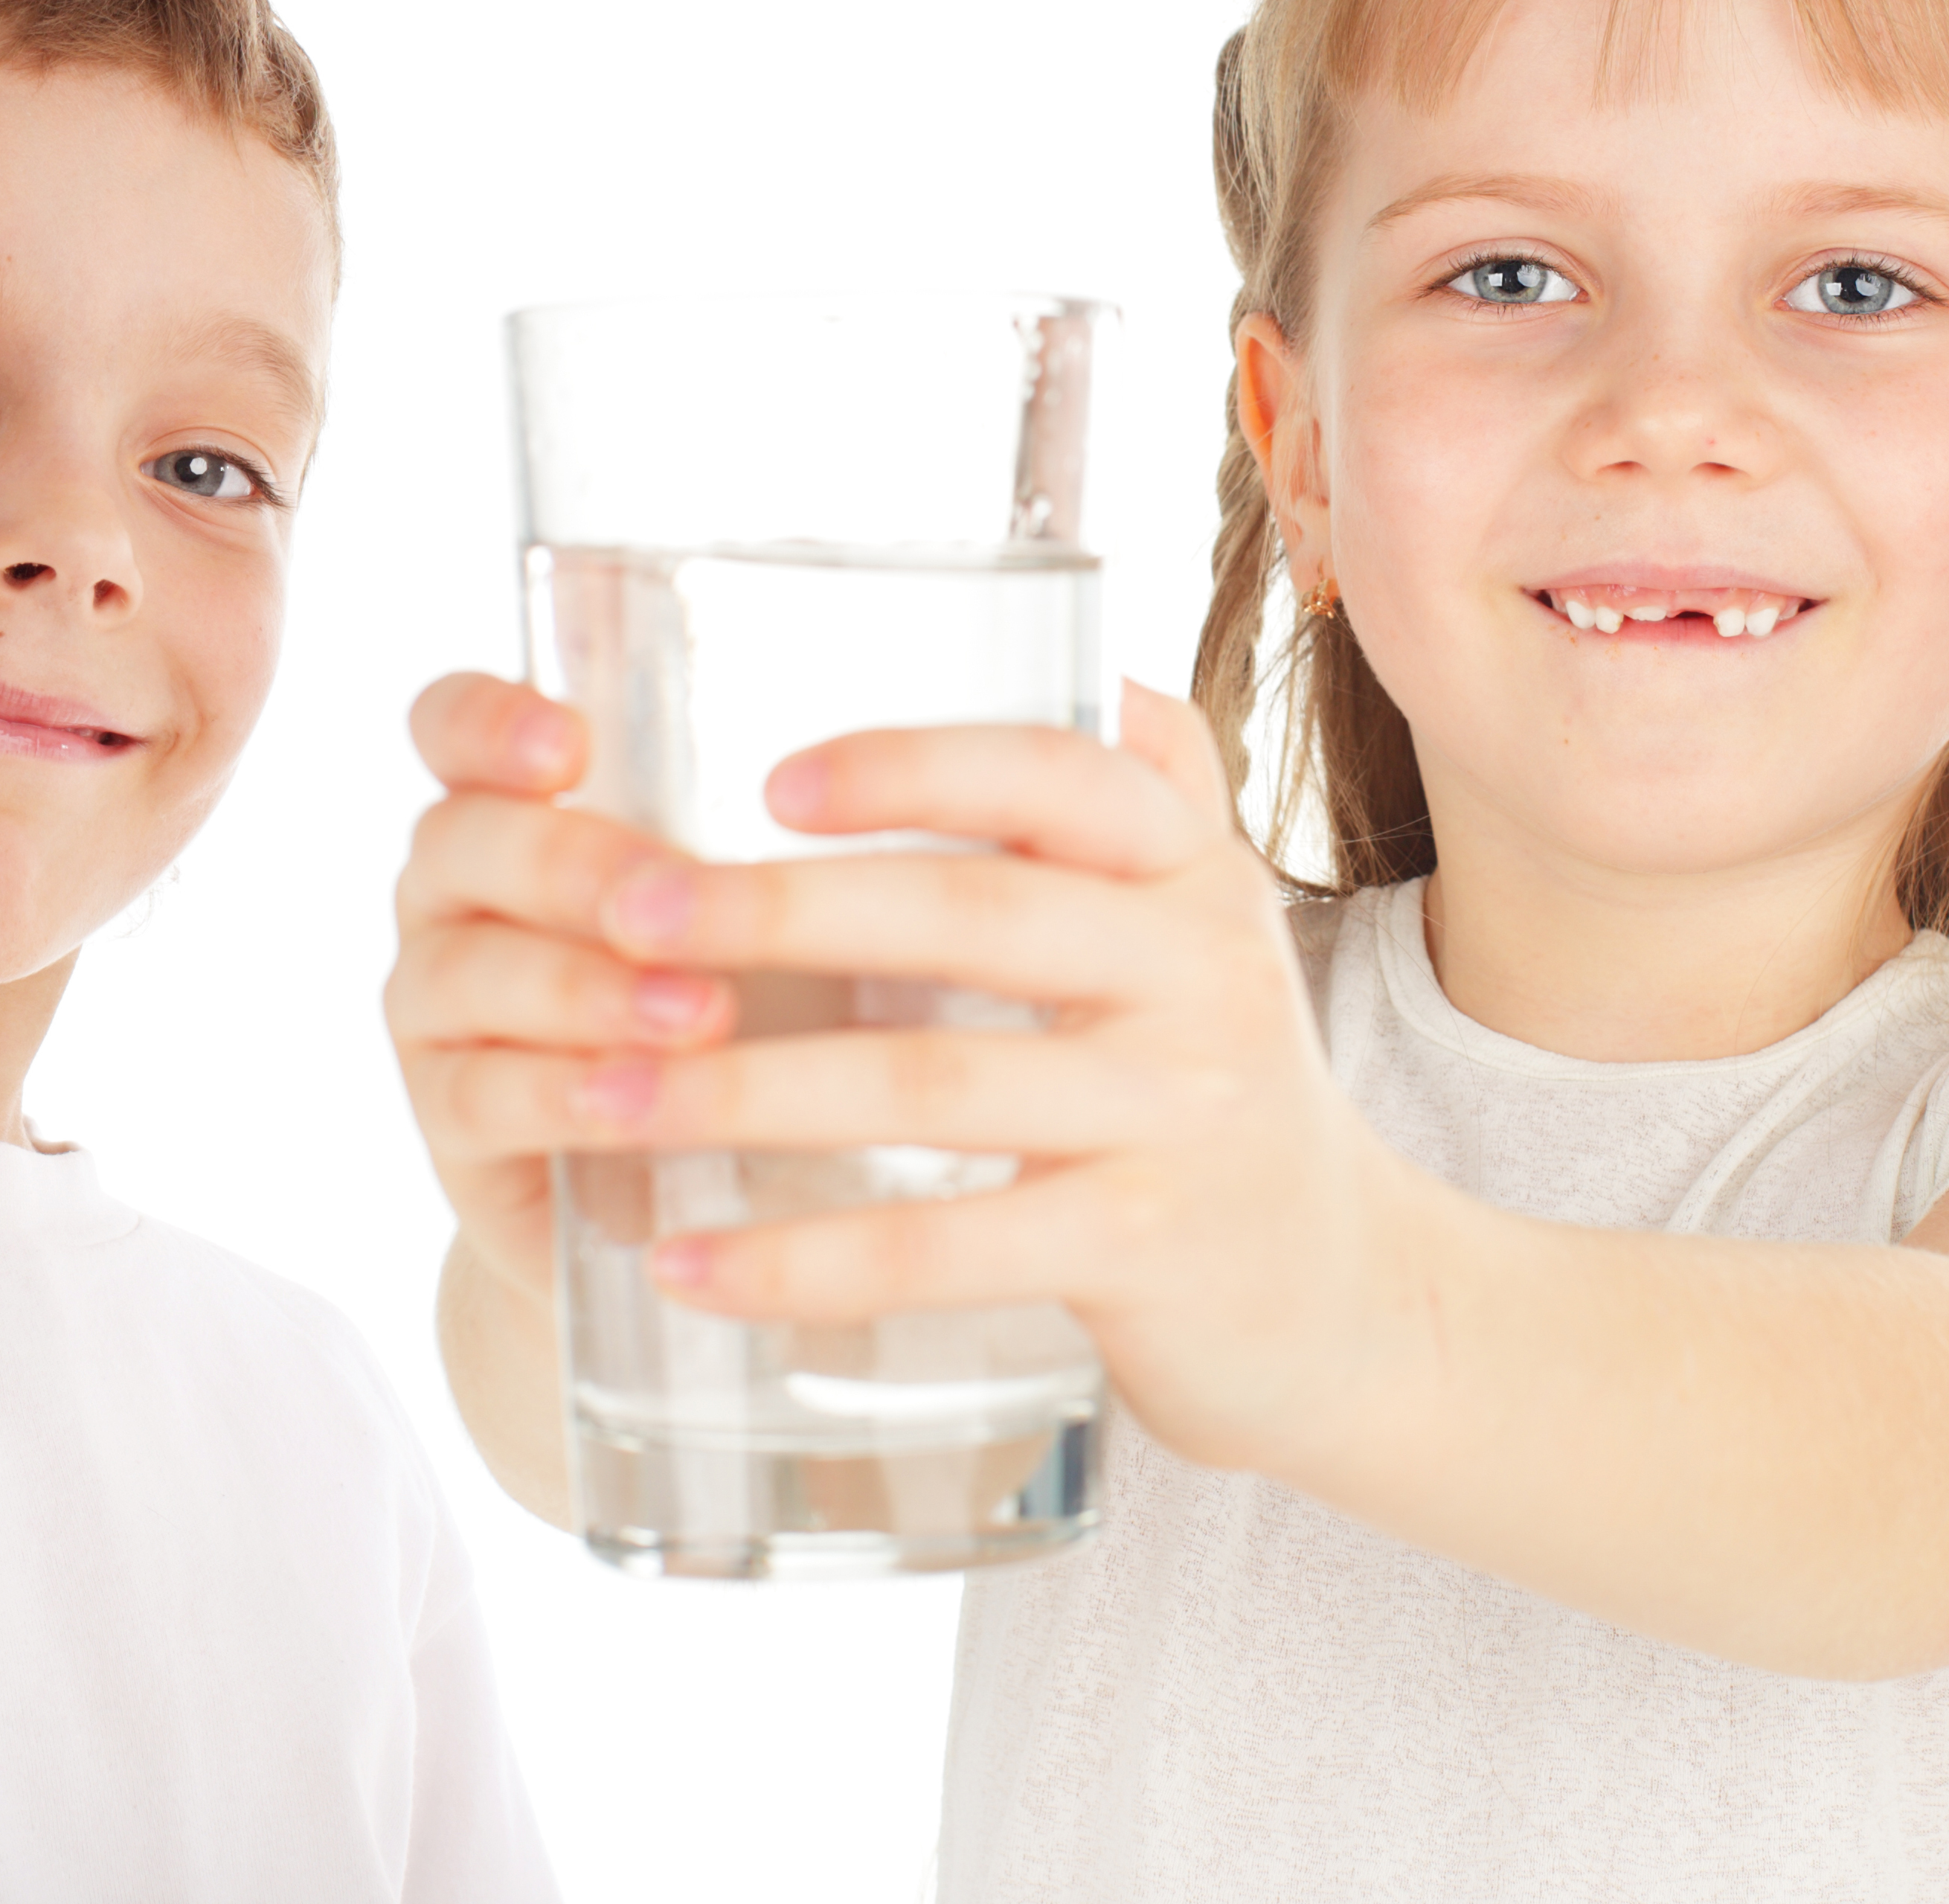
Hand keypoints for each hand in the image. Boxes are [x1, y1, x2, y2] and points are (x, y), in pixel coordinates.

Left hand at [380, 672, 1425, 1480]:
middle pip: (973, 917)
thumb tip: (1084, 651)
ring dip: (749, 1092)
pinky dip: (803, 1259)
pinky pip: (946, 1249)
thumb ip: (1146, 797)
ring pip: (935, 1086)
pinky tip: (685, 1265)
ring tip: (604, 1100)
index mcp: (1193, 872)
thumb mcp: (1208, 922)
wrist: (1344, 1297)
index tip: (767, 779)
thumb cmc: (1214, 1086)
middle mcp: (1202, 974)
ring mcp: (1178, 1117)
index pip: (1059, 774)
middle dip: (782, 912)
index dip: (913, 765)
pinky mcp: (1146, 1252)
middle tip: (624, 915)